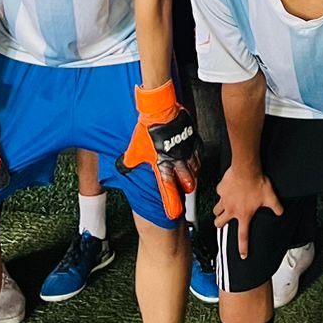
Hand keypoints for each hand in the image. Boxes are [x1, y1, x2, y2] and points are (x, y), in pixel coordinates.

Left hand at [115, 81, 201, 221]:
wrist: (160, 110)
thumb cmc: (148, 129)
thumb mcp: (135, 148)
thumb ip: (130, 160)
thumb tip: (124, 166)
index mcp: (163, 164)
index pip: (168, 188)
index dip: (171, 202)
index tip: (174, 212)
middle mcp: (177, 160)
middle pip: (187, 181)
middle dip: (186, 187)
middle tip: (185, 189)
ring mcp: (186, 150)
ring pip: (194, 168)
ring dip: (192, 173)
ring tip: (189, 175)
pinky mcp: (192, 139)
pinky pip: (198, 153)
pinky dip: (196, 158)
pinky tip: (194, 158)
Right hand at [213, 165, 283, 257]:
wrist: (246, 169)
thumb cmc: (257, 183)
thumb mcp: (271, 197)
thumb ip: (276, 207)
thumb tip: (280, 212)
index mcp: (243, 215)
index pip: (242, 236)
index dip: (243, 248)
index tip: (242, 255)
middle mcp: (231, 209)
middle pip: (219, 224)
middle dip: (220, 225)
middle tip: (224, 223)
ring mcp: (224, 199)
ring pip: (215, 210)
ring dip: (218, 211)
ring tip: (222, 209)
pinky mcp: (221, 189)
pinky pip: (218, 194)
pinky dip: (221, 194)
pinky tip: (226, 190)